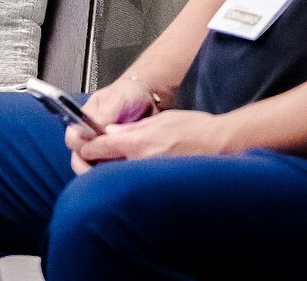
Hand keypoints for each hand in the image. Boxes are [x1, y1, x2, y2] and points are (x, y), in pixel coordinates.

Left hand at [70, 109, 230, 174]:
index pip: (100, 147)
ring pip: (120, 176)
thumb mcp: (162, 119)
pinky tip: (136, 173)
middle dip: (96, 163)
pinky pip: (137, 183)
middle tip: (94, 157)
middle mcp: (141, 163)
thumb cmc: (197, 130)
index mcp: (139, 143)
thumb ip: (133, 128)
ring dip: (112, 171)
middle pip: (105, 167)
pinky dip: (131, 178)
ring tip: (115, 163)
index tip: (83, 145)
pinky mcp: (159, 187)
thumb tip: (111, 132)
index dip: (87, 146)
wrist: (223, 146)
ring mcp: (150, 178)